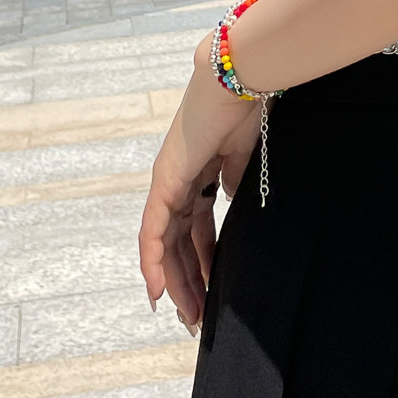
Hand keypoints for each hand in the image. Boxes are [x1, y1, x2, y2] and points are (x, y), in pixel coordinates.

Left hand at [138, 29, 263, 330]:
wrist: (235, 80)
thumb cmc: (244, 107)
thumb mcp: (242, 155)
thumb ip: (232, 181)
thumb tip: (230, 203)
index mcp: (198, 174)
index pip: (196, 228)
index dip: (202, 259)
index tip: (211, 289)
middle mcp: (177, 182)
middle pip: (179, 242)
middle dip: (189, 280)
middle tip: (196, 316)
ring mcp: (168, 183)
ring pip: (165, 244)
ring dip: (175, 281)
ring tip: (186, 315)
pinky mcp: (165, 183)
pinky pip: (154, 232)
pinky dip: (154, 262)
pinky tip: (159, 291)